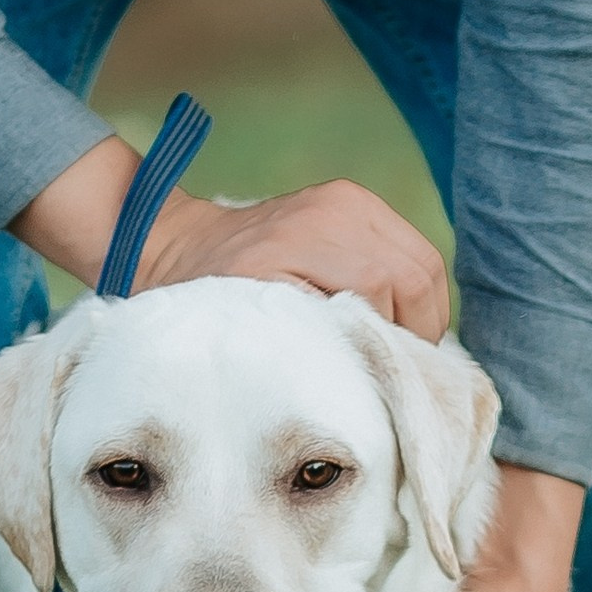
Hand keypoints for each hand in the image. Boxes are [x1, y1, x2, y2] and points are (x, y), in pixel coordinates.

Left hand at [12, 135, 449, 338]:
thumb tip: (368, 373)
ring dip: (414, 316)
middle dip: (414, 336)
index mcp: (316, 234)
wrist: (167, 246)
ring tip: (379, 351)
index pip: (395, 301)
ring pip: (424, 270)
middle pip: (421, 283)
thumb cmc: (200, 304)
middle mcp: (342, 207)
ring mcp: (353, 200)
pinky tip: (373, 321)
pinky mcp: (357, 203)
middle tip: (385, 378)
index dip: (395, 352)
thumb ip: (311, 345)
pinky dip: (404, 295)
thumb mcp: (245, 335)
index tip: (379, 391)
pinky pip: (410, 256)